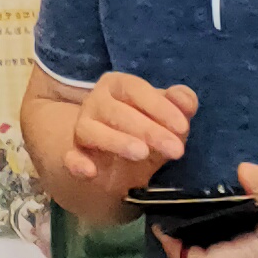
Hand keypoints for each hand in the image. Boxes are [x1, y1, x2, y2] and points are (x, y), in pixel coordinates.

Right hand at [65, 67, 197, 194]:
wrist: (113, 158)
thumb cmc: (145, 128)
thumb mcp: (165, 117)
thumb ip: (179, 105)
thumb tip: (185, 100)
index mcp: (118, 86)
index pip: (135, 89)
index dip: (159, 106)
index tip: (183, 127)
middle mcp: (96, 102)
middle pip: (116, 111)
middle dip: (148, 129)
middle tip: (176, 150)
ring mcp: (83, 128)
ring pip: (92, 131)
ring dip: (117, 141)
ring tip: (142, 154)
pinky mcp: (76, 155)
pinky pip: (71, 157)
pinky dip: (76, 163)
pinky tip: (90, 172)